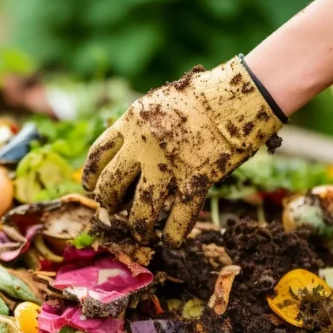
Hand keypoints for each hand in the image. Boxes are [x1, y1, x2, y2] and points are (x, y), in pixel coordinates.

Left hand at [82, 57, 282, 245]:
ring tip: (141, 233)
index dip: (90, 174)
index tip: (88, 187)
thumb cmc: (207, 93)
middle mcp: (144, 145)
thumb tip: (130, 152)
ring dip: (138, 226)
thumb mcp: (163, 101)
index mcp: (132, 120)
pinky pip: (179, 216)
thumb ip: (144, 125)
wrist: (243, 92)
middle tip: (113, 210)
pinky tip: (172, 240)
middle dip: (109, 202)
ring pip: (141, 208)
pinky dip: (174, 233)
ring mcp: (169, 164)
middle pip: (112, 184)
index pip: (99, 154)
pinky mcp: (197, 179)